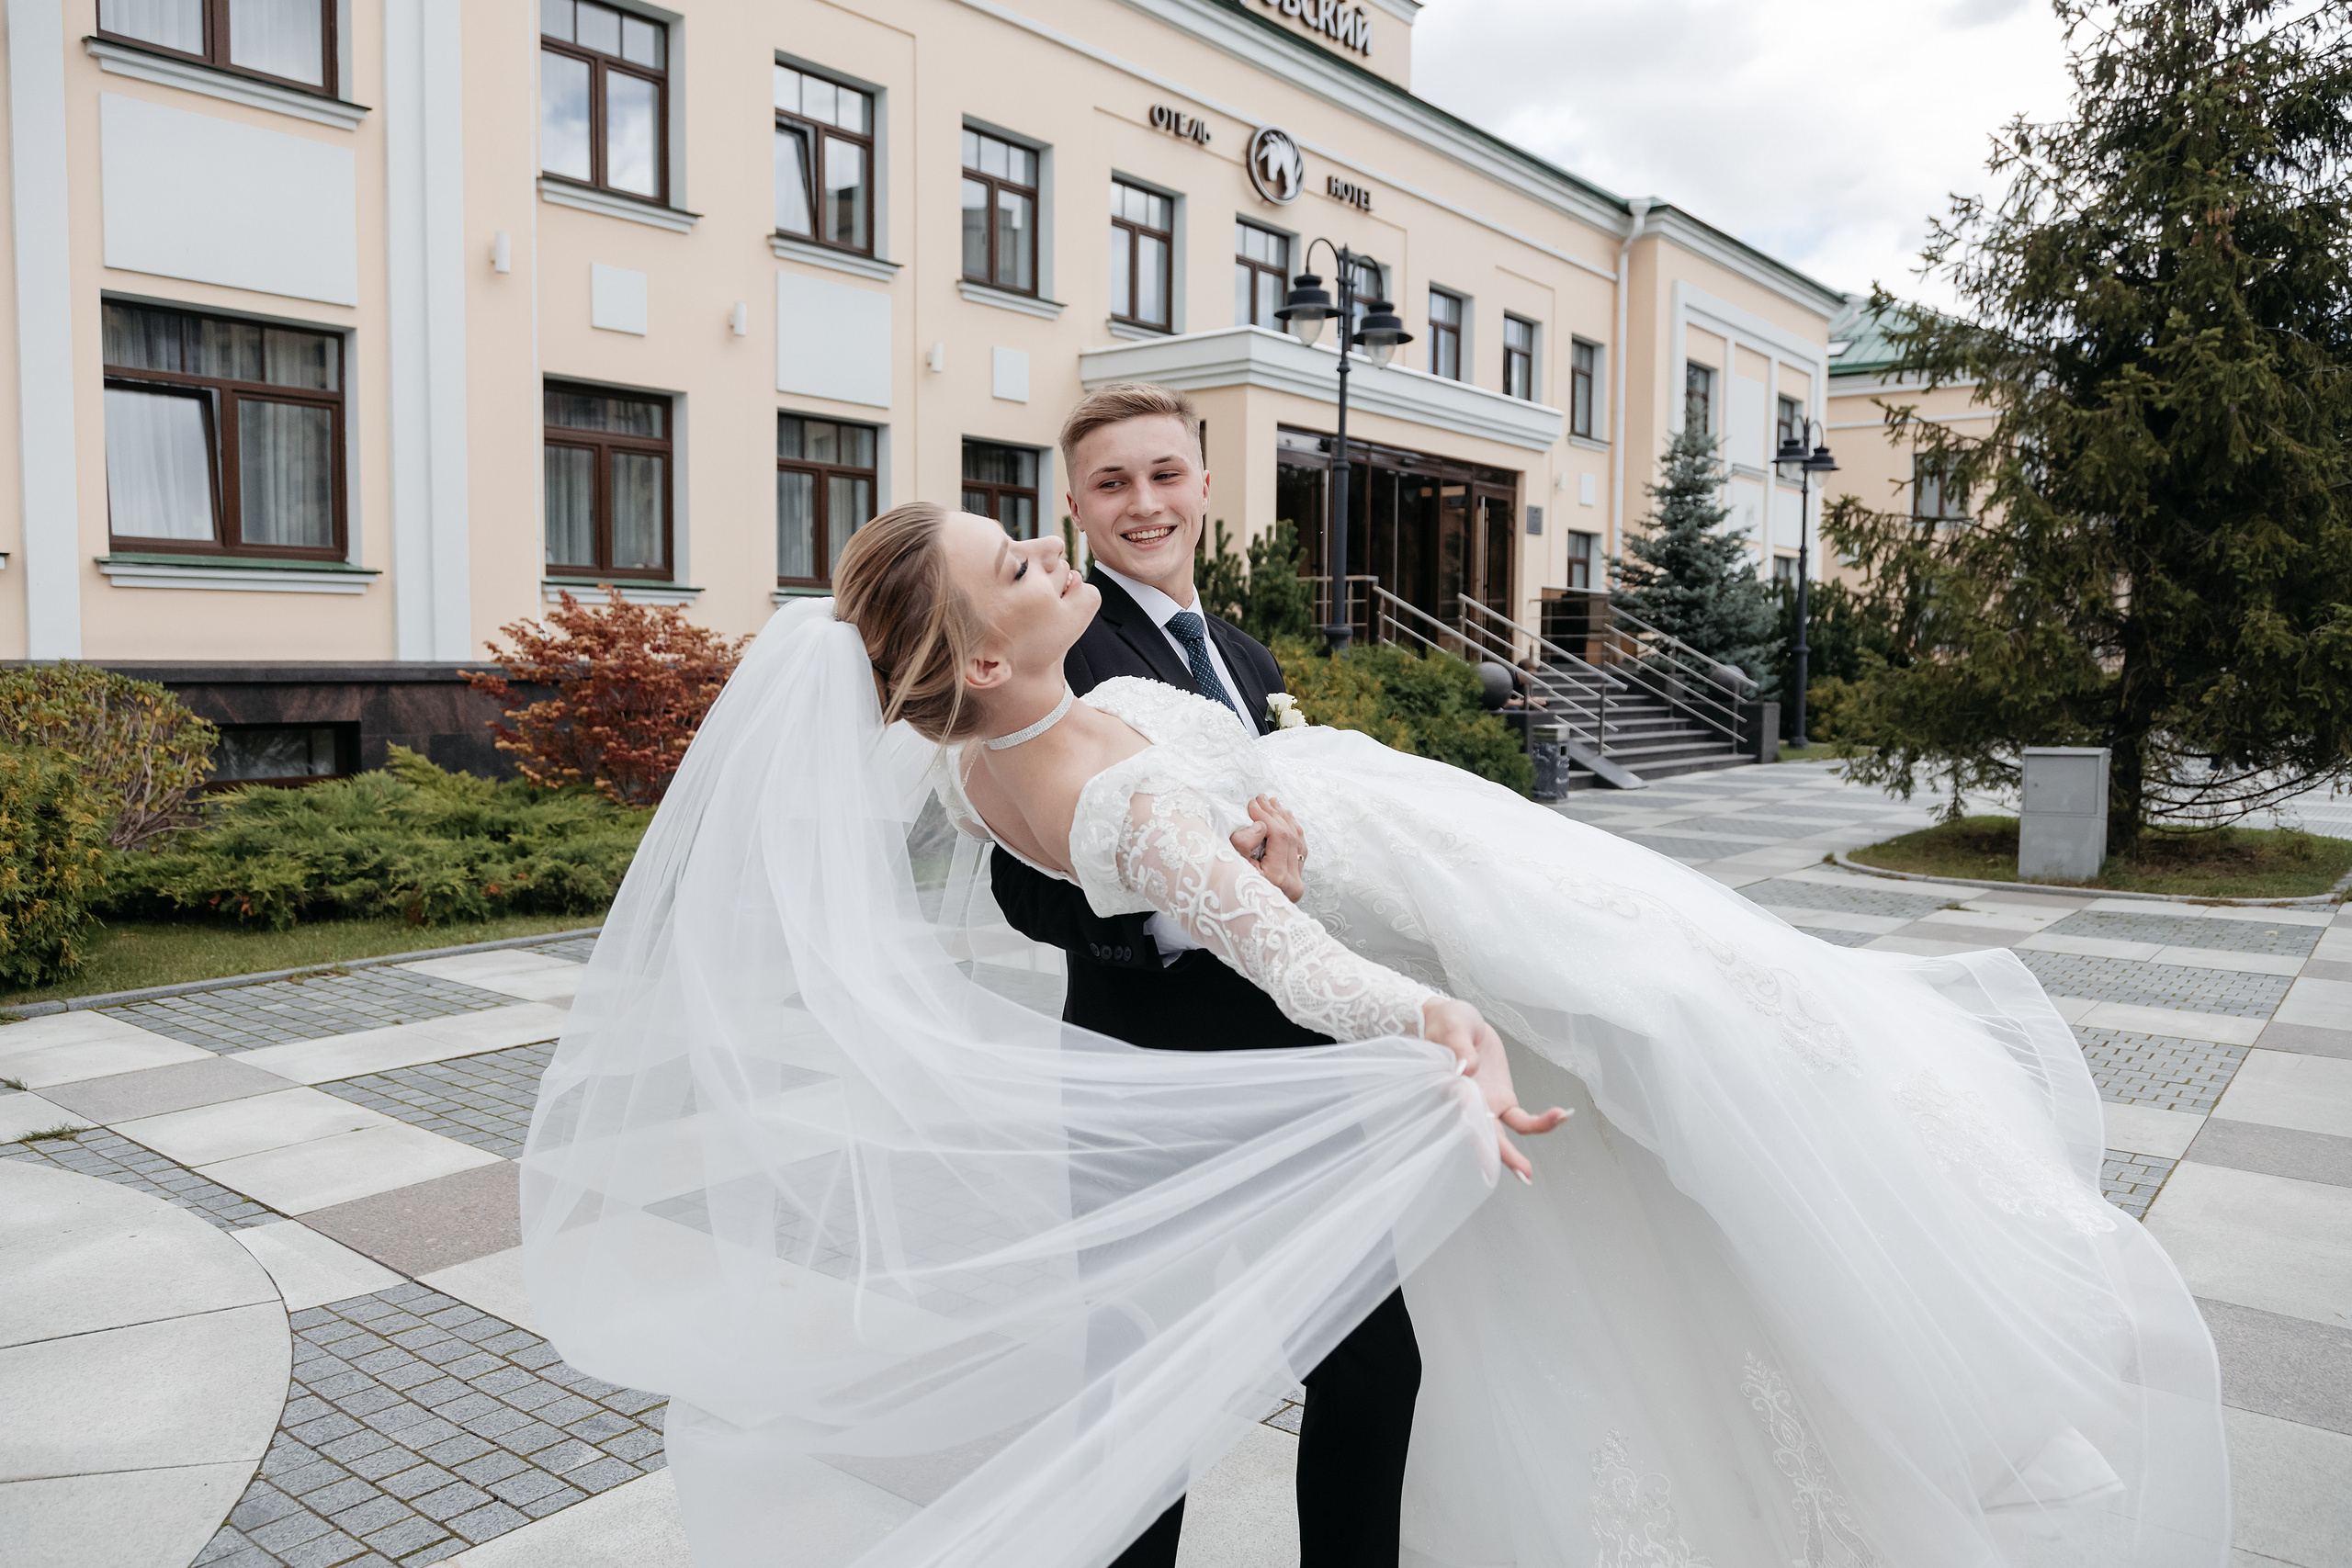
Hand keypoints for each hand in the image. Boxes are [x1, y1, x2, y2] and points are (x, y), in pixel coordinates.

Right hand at [1230, 794, 1306, 903]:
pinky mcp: (1296, 882)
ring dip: (1285, 819)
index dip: (1266, 816)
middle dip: (1275, 814)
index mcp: (1276, 878)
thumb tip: (1261, 826)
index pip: (1279, 836)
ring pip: (1298, 841)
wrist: (1236, 915)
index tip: (1252, 804)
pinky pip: (1300, 850)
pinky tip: (1286, 818)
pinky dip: (1293, 832)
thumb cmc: (1227, 890)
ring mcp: (1296, 883)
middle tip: (1261, 799)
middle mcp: (1291, 882)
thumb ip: (1243, 843)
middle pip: (1290, 836)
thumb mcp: (1230, 865)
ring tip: (1272, 803)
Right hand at [1420, 997, 1569, 1183]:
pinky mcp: (1503, 1099)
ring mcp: (1487, 1104)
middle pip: (1484, 1134)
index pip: (1463, 1111)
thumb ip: (1458, 1046)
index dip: (1475, 1130)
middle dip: (1503, 1155)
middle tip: (1522, 1173)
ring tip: (1531, 1171)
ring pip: (1505, 1133)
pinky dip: (1542, 1122)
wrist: (1456, 1021)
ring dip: (1520, 1150)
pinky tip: (1562, 1117)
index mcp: (1451, 1088)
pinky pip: (1522, 1119)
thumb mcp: (1451, 1026)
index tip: (1486, 1147)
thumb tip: (1467, 1067)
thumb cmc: (1446, 1023)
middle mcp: (1468, 1103)